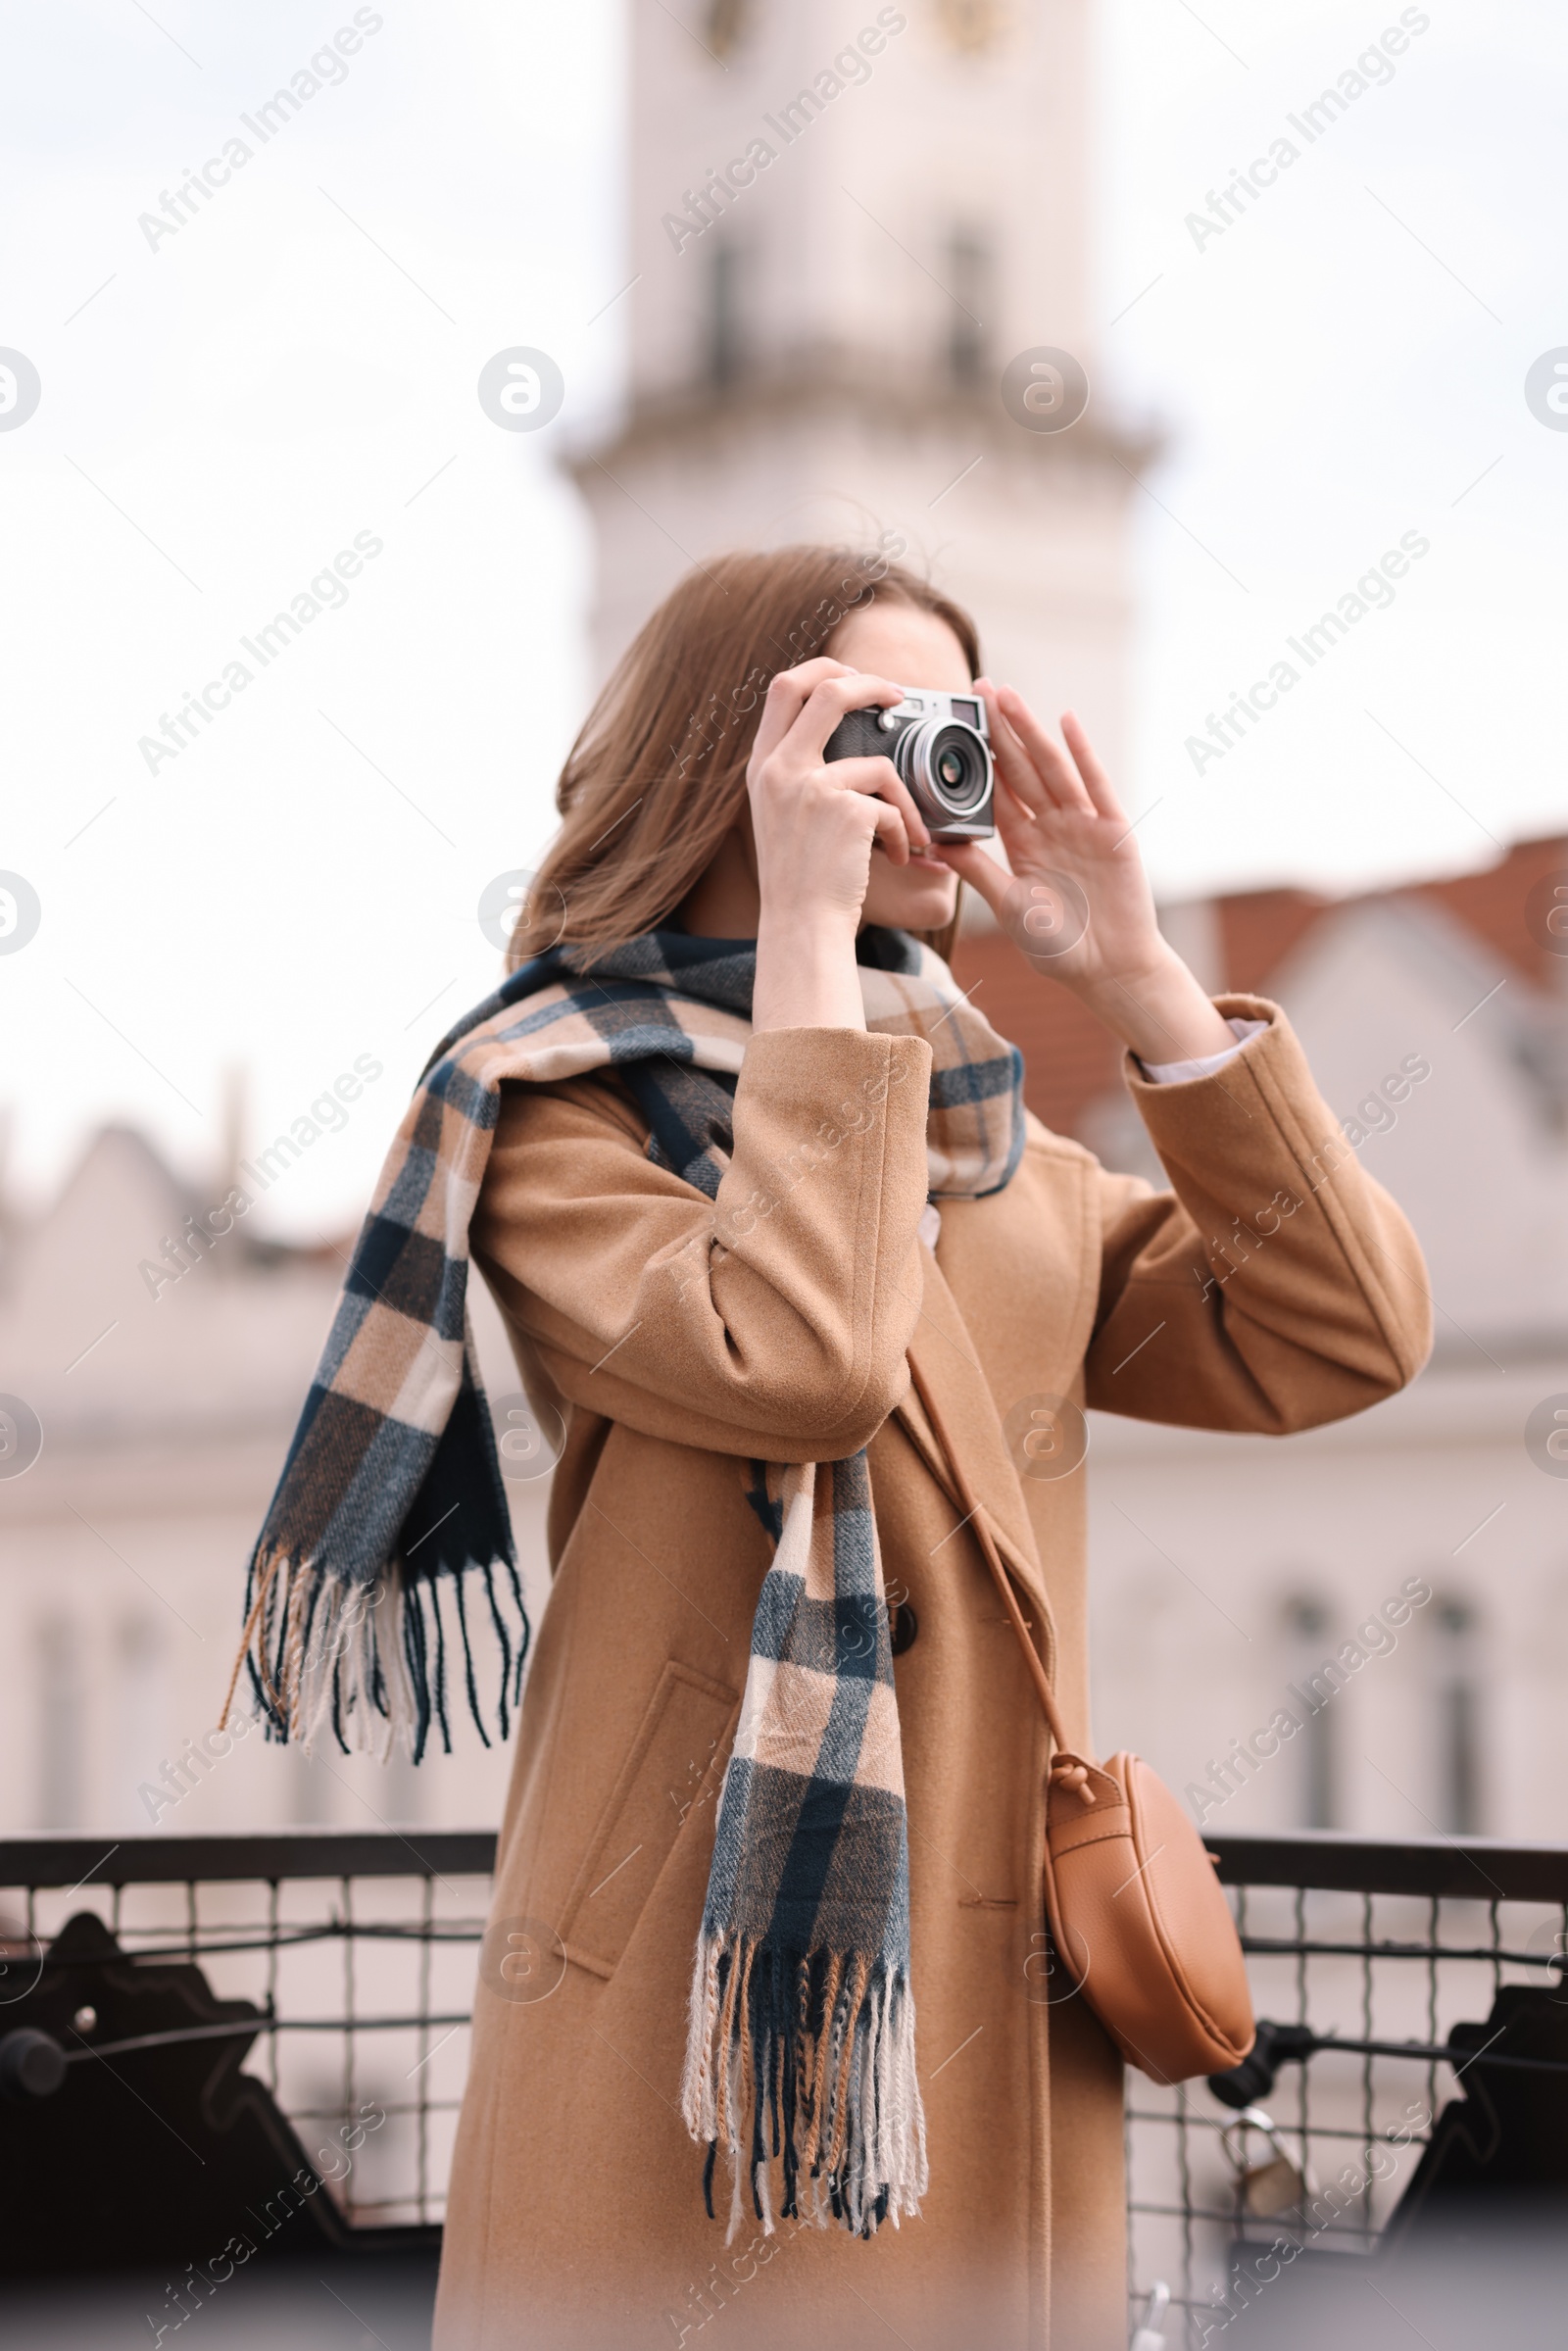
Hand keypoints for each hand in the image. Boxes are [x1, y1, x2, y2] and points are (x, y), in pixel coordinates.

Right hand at [746, 659, 933, 1031]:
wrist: (800, 927)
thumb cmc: (800, 879)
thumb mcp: (782, 814)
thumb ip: (800, 771)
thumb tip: (852, 737)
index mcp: (763, 765)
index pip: (783, 685)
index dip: (823, 668)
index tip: (853, 677)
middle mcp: (780, 769)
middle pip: (827, 688)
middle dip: (871, 683)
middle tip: (898, 696)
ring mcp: (810, 787)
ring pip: (878, 761)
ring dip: (906, 797)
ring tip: (910, 831)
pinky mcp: (844, 811)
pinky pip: (892, 806)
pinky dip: (903, 832)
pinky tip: (897, 856)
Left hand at [941, 686, 1235, 1064]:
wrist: (1109, 970)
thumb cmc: (1058, 948)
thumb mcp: (1009, 906)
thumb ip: (977, 872)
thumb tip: (934, 843)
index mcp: (1022, 844)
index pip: (995, 791)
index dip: (978, 758)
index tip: (957, 724)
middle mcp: (1050, 827)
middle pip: (1020, 768)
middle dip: (1000, 729)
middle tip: (979, 687)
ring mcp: (1082, 825)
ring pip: (1051, 768)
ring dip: (1030, 731)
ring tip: (1008, 696)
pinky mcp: (1112, 831)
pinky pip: (1094, 785)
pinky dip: (1082, 754)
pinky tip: (1066, 723)